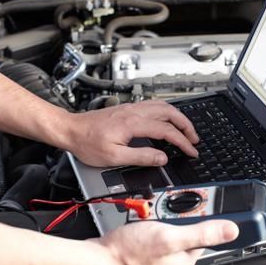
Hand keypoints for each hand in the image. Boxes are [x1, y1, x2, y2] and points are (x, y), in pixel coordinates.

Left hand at [62, 100, 199, 166]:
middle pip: (169, 112)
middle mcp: (134, 112)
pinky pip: (153, 106)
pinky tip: (167, 121)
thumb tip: (162, 158)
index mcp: (133, 123)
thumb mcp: (114, 157)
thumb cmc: (87, 143)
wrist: (71, 130)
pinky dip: (167, 113)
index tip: (191, 151)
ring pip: (163, 106)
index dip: (182, 142)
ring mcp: (131, 108)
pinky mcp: (127, 109)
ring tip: (185, 130)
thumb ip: (141, 157)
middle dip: (186, 125)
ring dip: (178, 117)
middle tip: (194, 139)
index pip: (166, 131)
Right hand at [88, 220, 238, 264]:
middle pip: (184, 231)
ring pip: (167, 231)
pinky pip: (153, 236)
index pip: (203, 235)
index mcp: (184, 262)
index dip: (199, 217)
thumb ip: (202, 232)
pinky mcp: (144, 256)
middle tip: (161, 211)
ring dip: (160, 218)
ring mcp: (158, 260)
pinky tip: (140, 223)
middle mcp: (173, 264)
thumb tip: (231, 231)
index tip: (194, 205)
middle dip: (174, 216)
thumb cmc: (129, 251)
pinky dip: (148, 226)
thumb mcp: (170, 236)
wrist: (98, 259)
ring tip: (148, 217)